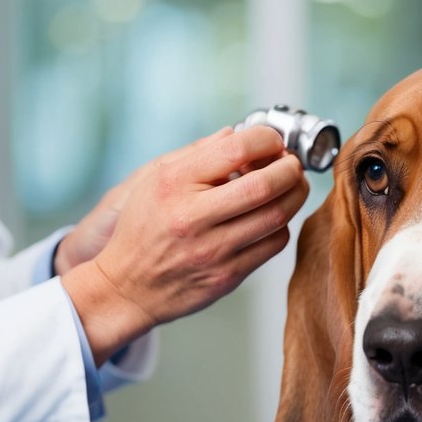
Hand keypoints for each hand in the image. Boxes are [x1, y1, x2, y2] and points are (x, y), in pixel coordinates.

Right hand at [60, 127, 308, 364]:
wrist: (127, 287)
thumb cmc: (142, 229)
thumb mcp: (155, 181)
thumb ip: (198, 155)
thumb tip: (237, 135)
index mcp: (174, 184)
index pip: (236, 149)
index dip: (266, 139)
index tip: (272, 142)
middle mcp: (193, 216)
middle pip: (265, 184)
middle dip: (291, 168)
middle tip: (292, 164)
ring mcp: (213, 250)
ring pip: (277, 215)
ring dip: (295, 194)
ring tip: (292, 186)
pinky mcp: (228, 276)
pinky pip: (273, 244)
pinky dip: (282, 225)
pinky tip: (273, 217)